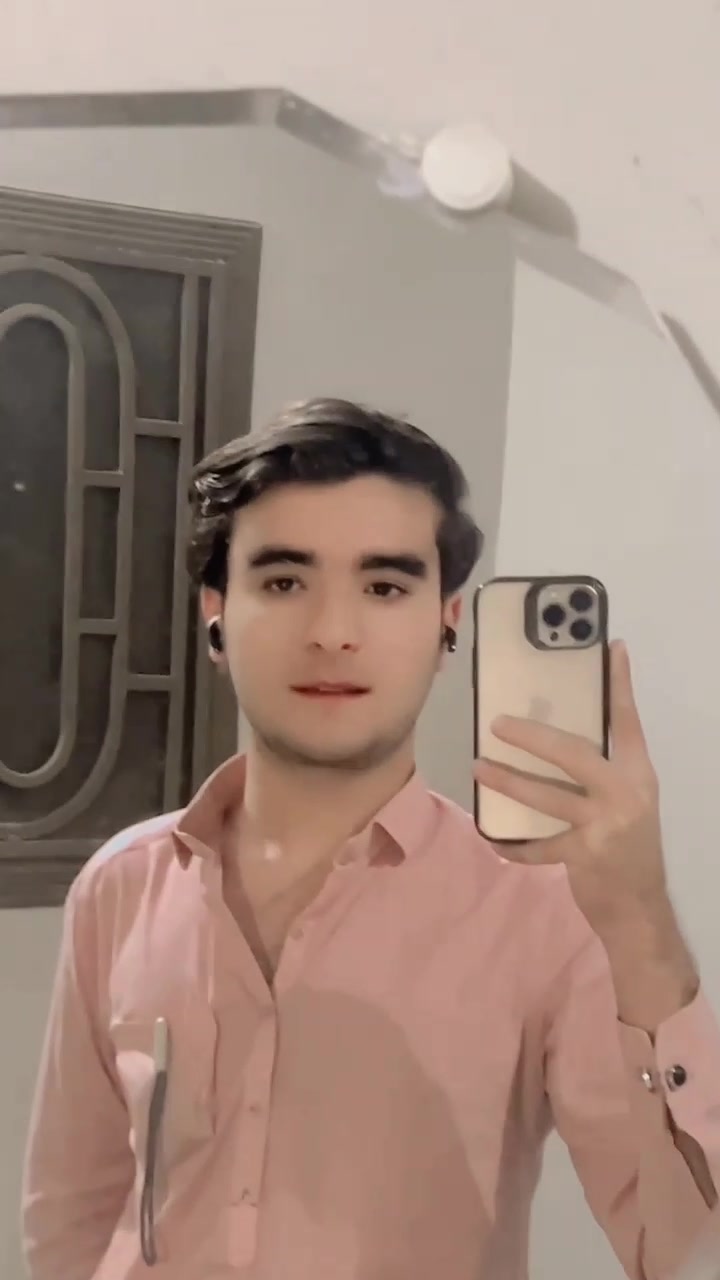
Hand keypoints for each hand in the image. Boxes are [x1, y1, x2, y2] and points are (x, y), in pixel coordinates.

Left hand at [473, 640, 668, 937]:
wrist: (640, 909)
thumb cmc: (627, 846)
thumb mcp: (627, 801)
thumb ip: (602, 770)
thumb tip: (556, 736)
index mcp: (638, 773)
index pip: (628, 721)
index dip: (619, 685)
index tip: (610, 648)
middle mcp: (626, 793)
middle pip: (574, 753)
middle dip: (533, 737)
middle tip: (497, 723)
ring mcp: (605, 825)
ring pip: (547, 796)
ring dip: (508, 782)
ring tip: (479, 768)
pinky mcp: (584, 855)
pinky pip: (537, 845)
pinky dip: (512, 842)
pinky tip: (491, 835)